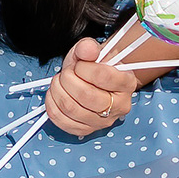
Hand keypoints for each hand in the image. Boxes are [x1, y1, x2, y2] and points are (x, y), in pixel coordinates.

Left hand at [44, 34, 166, 139]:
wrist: (94, 80)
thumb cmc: (95, 66)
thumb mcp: (92, 50)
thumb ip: (88, 47)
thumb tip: (86, 49)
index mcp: (126, 83)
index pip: (103, 77)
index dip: (84, 68)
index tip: (78, 64)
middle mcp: (119, 106)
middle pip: (86, 96)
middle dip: (68, 79)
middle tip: (66, 72)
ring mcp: (103, 122)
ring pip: (73, 109)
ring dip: (58, 91)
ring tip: (59, 82)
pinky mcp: (86, 130)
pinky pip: (64, 122)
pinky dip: (52, 106)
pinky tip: (55, 95)